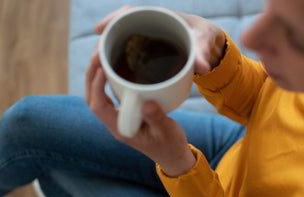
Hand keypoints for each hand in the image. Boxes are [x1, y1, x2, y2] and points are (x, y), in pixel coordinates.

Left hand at [85, 54, 195, 176]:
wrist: (173, 156)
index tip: (102, 67)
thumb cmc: (170, 145)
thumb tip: (146, 103)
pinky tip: (114, 67)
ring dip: (97, 76)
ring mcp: (119, 119)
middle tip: (98, 54)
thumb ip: (156, 118)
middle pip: (92, 99)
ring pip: (98, 96)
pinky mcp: (125, 114)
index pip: (98, 106)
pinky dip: (107, 80)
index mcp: (120, 129)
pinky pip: (110, 96)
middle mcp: (115, 123)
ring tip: (102, 56)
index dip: (96, 86)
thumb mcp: (166, 131)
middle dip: (91, 76)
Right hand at [94, 6, 225, 74]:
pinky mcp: (146, 51)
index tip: (99, 30)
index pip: (130, 13)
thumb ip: (202, 54)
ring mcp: (145, 39)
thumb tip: (203, 69)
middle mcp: (148, 26)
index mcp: (159, 17)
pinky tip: (112, 77)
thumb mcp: (204, 42)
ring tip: (99, 70)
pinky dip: (119, 63)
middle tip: (96, 59)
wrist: (207, 43)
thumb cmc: (204, 37)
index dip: (112, 20)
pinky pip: (127, 54)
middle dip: (105, 41)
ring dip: (109, 53)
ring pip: (121, 42)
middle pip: (119, 29)